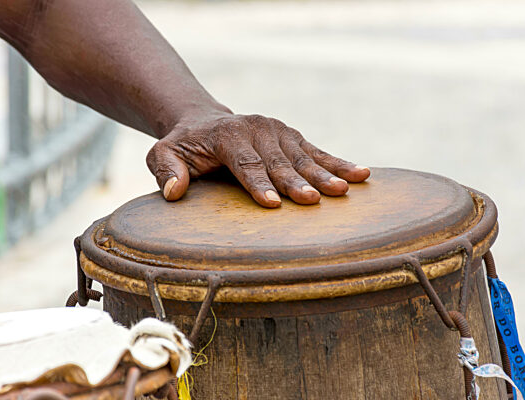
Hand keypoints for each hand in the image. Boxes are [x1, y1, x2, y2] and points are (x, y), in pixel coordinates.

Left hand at [146, 111, 369, 207]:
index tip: (273, 204)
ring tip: (344, 190)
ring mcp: (278, 131)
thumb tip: (174, 192)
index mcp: (227, 134)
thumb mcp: (162, 153)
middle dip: (296, 182)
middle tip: (313, 201)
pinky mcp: (292, 136)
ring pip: (302, 156)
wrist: (203, 121)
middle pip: (278, 161)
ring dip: (324, 174)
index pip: (244, 162)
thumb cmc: (183, 146)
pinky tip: (362, 174)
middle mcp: (257, 128)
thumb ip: (165, 169)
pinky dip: (339, 163)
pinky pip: (317, 151)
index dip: (258, 183)